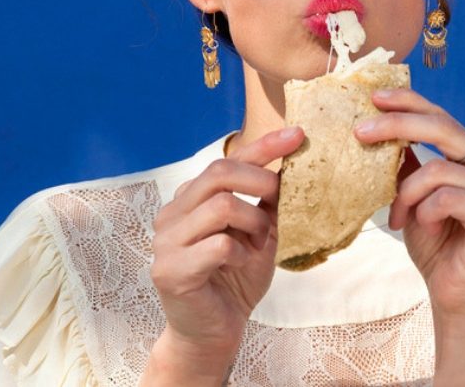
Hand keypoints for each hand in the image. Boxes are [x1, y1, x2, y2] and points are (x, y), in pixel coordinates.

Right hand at [149, 127, 303, 367]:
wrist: (214, 331)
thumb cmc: (236, 276)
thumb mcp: (260, 231)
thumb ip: (269, 201)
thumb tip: (295, 165)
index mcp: (191, 197)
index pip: (228, 159)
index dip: (265, 145)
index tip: (298, 134)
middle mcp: (173, 212)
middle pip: (220, 172)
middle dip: (261, 181)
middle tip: (279, 200)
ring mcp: (166, 240)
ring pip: (222, 205)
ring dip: (254, 222)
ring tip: (260, 242)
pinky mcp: (169, 269)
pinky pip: (219, 245)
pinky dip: (242, 252)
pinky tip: (242, 262)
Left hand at [355, 89, 464, 318]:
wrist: (458, 296)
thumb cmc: (437, 244)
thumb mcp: (415, 194)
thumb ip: (409, 162)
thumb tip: (379, 124)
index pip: (443, 117)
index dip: (410, 102)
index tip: (375, 97)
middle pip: (443, 129)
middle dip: (397, 126)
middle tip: (360, 132)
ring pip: (437, 169)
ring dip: (407, 194)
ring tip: (400, 216)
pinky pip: (446, 197)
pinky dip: (424, 211)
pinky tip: (424, 226)